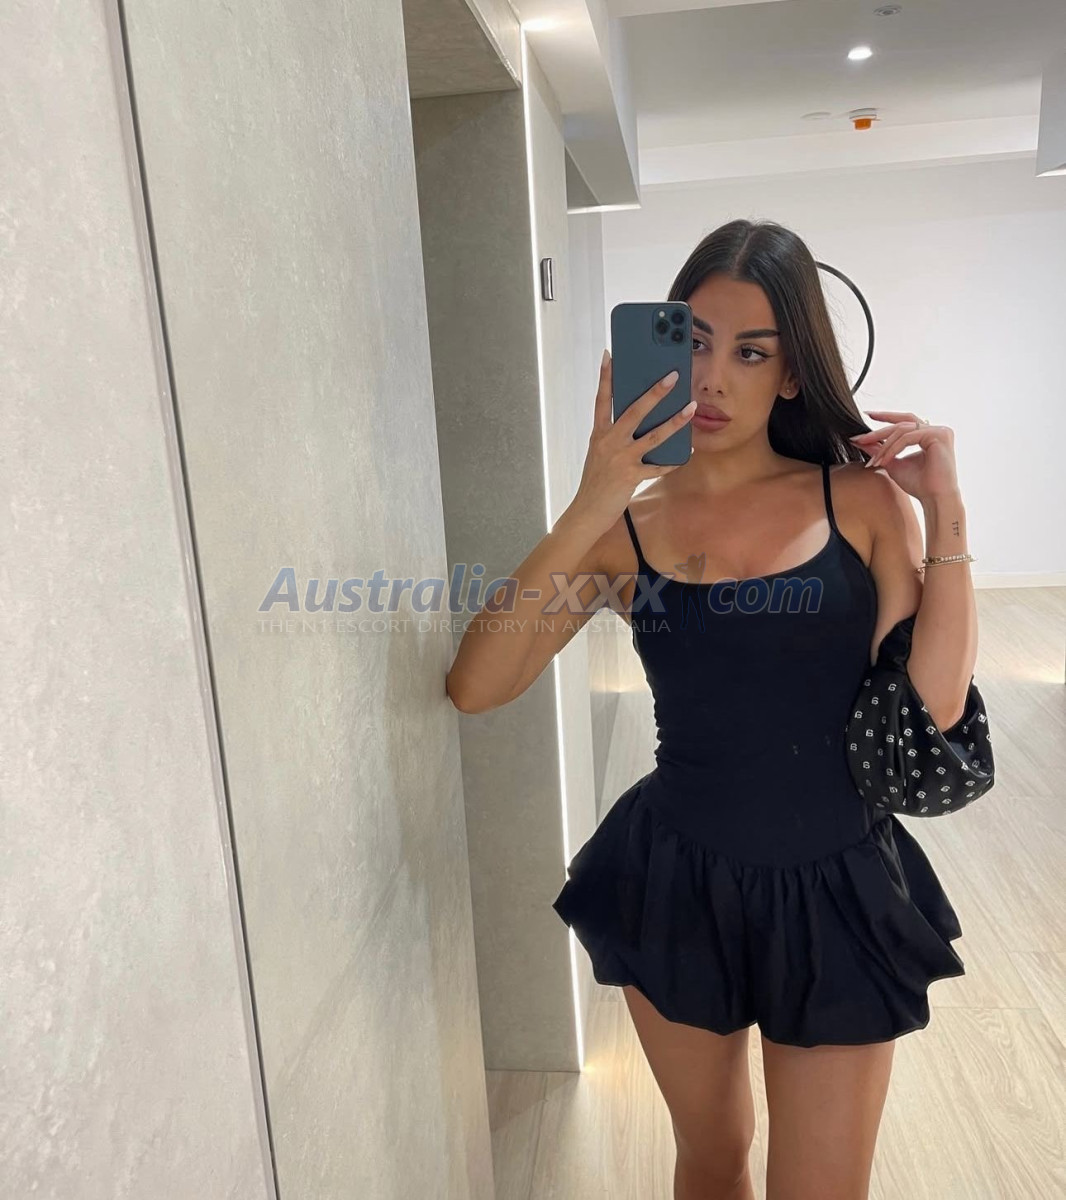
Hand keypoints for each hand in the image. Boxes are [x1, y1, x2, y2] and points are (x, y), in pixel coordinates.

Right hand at [568, 350, 695, 533]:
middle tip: (672, 376)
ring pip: (653, 436)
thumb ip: (614, 436)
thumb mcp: (600, 453)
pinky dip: (674, 460)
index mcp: (599, 434)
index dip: (605, 377)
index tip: (610, 355)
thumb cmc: (596, 481)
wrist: (587, 511)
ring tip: (691, 408)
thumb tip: (638, 420)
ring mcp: (621, 459)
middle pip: (634, 411)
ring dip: (675, 421)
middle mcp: (609, 442)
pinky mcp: (631, 476)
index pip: (601, 400)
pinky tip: (687, 452)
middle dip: (655, 392)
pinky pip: (658, 467)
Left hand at [848, 411, 959, 501]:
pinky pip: (907, 438)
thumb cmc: (918, 484)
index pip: (904, 421)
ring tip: (874, 461)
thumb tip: (858, 441)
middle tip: (860, 438)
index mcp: (928, 434)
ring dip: (884, 446)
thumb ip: (878, 450)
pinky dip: (893, 449)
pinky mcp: (938, 435)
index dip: (885, 417)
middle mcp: (936, 429)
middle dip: (878, 431)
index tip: (867, 415)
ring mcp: (939, 431)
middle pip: (901, 423)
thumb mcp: (892, 463)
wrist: (934, 498)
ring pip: (902, 430)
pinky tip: (885, 461)